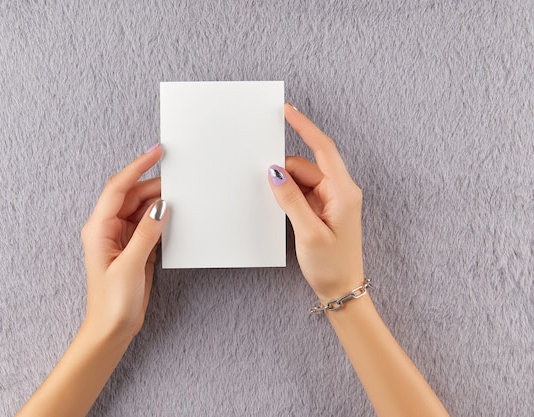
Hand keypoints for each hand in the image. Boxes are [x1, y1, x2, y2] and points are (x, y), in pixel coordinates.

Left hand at [80, 145, 166, 342]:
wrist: (111, 329)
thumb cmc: (112, 303)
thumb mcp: (130, 266)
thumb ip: (146, 233)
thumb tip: (161, 206)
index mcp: (99, 228)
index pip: (118, 188)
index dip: (137, 167)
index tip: (156, 152)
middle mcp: (108, 228)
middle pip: (132, 195)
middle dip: (154, 184)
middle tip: (179, 178)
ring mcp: (122, 237)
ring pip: (142, 208)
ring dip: (159, 201)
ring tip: (181, 195)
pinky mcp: (134, 247)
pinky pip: (148, 223)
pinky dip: (161, 217)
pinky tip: (175, 215)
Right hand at [269, 103, 363, 301]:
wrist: (342, 290)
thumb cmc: (332, 265)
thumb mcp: (308, 232)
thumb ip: (290, 199)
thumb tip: (275, 172)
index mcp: (343, 192)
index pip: (323, 149)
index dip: (305, 127)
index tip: (287, 111)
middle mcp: (340, 191)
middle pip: (307, 166)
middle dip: (284, 170)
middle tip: (262, 178)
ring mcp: (331, 200)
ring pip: (302, 179)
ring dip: (285, 185)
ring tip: (273, 202)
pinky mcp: (323, 209)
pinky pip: (302, 192)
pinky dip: (289, 194)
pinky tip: (279, 205)